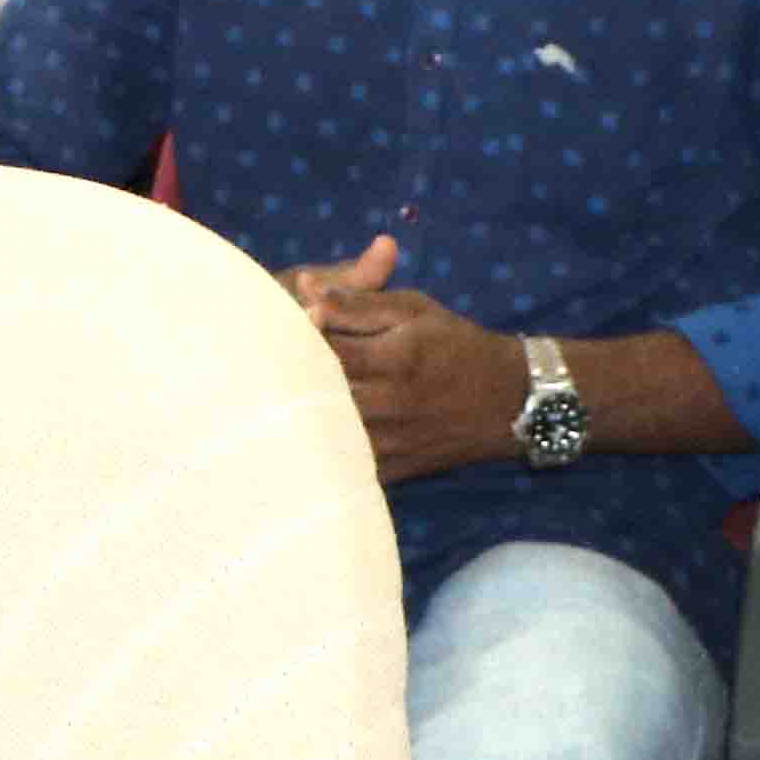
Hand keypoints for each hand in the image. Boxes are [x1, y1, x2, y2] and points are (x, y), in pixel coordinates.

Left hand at [278, 237, 532, 484]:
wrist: (505, 401)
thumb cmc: (454, 344)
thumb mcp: (413, 309)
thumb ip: (357, 301)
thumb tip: (306, 288)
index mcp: (393, 360)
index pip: (322, 349)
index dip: (291, 338)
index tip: (271, 328)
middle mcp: (388, 406)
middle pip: (317, 394)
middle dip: (285, 377)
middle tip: (255, 364)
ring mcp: (388, 444)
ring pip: (324, 432)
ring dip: (297, 414)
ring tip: (267, 396)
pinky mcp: (389, 470)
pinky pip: (342, 464)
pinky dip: (319, 448)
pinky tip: (298, 433)